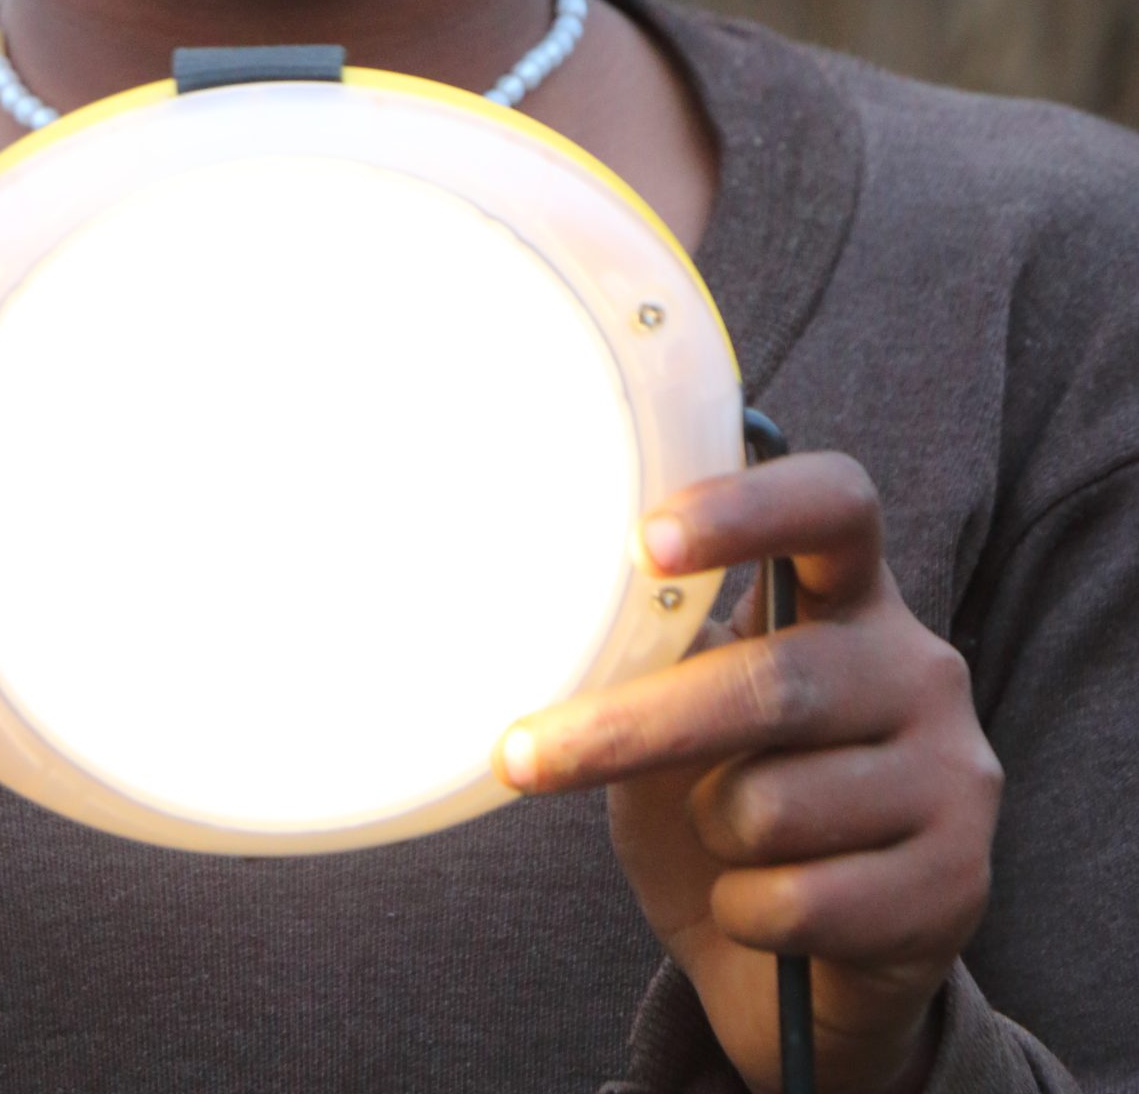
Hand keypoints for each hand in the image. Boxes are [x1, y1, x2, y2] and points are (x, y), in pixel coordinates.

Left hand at [494, 454, 1001, 1093]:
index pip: (833, 505)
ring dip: (712, 837)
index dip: (745, 508)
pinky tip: (767, 913)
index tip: (646, 542)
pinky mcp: (960, 884)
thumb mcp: (680, 722)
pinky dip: (745, 913)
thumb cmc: (723, 814)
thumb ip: (659, 663)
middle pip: (771, 680)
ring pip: (776, 804)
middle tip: (524, 754)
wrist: (807, 979)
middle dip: (634, 729)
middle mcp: (919, 668)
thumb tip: (560, 624)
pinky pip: (804, 901)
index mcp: (851, 599)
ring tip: (730, 846)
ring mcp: (954, 774)